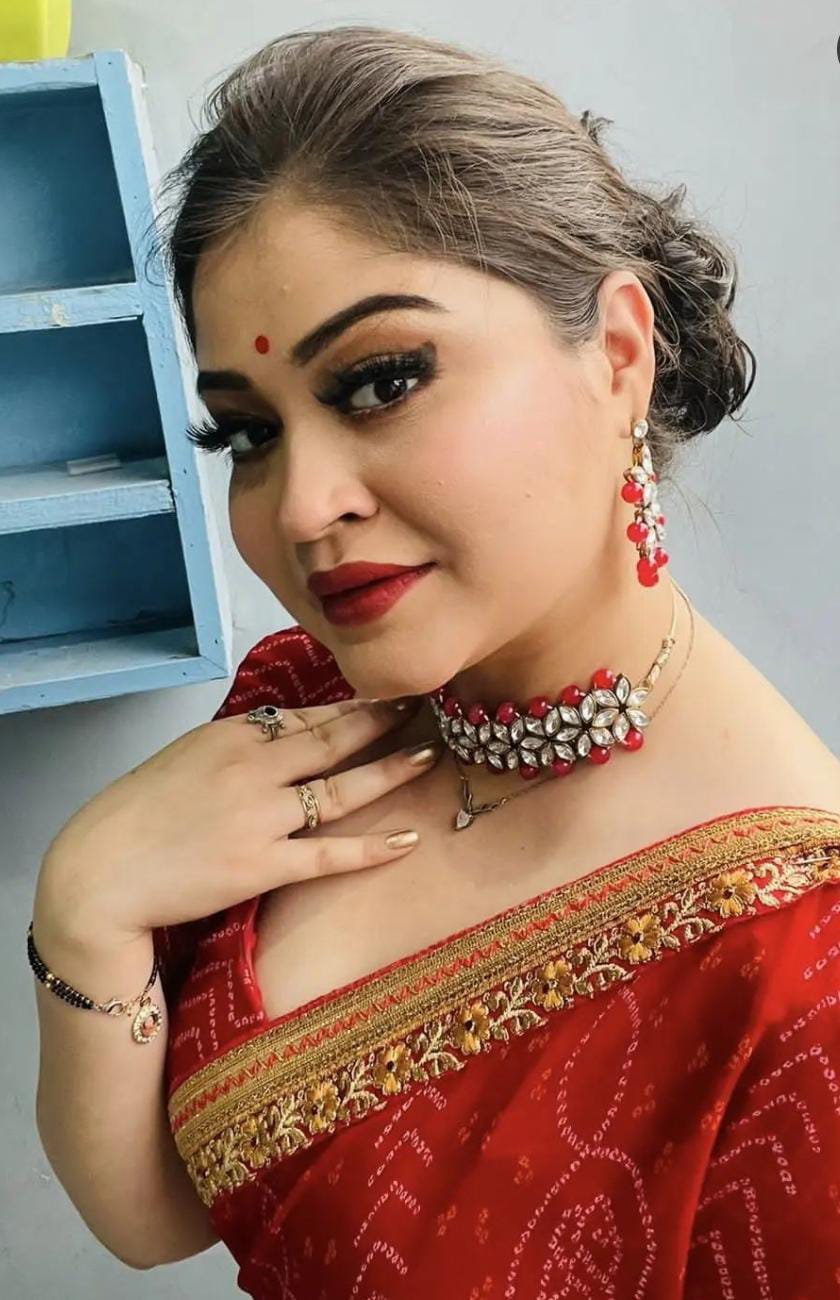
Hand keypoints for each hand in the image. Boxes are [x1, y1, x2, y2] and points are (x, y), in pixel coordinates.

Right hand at [35, 699, 439, 943]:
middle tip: (427, 702)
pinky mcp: (261, 865)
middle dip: (384, 719)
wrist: (98, 874)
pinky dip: (371, 849)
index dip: (355, 704)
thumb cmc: (136, 817)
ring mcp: (260, 817)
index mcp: (231, 736)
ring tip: (430, 754)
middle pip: (333, 739)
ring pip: (340, 789)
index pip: (307, 715)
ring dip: (391, 770)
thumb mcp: (185, 758)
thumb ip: (238, 746)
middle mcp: (251, 768)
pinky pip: (329, 855)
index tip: (390, 691)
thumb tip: (285, 735)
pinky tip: (407, 839)